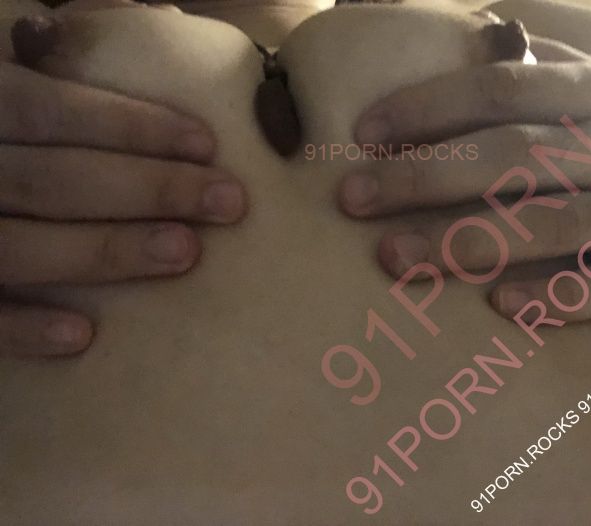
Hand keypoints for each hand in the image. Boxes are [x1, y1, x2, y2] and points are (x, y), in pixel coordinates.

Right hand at [0, 1, 246, 356]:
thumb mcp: (5, 68)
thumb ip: (64, 51)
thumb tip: (163, 20)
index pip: (50, 111)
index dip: (131, 126)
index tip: (208, 144)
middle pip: (53, 181)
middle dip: (148, 190)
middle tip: (227, 202)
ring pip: (18, 247)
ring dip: (105, 251)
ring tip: (185, 252)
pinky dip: (21, 328)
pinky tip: (82, 337)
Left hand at [339, 38, 590, 321]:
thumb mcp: (569, 94)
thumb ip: (514, 79)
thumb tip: (423, 50)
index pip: (503, 90)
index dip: (427, 108)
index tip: (362, 136)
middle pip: (515, 157)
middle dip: (425, 179)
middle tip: (354, 199)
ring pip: (552, 224)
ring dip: (467, 242)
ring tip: (395, 258)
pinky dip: (554, 298)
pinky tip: (496, 307)